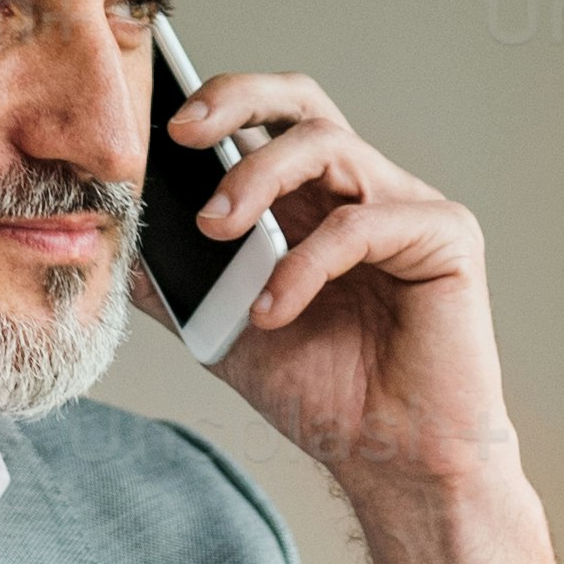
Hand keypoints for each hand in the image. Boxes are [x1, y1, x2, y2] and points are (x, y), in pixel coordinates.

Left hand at [149, 70, 563, 563]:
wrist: (392, 464)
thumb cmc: (329, 395)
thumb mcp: (229, 331)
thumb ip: (183, 283)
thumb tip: (117, 243)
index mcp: (312, 203)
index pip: (267, 119)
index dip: (216, 104)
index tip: (155, 127)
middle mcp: (361, 192)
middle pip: (303, 101)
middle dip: (237, 100)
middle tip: (183, 134)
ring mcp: (407, 209)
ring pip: (328, 146)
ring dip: (259, 179)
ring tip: (216, 229)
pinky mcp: (446, 238)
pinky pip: (363, 224)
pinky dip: (305, 264)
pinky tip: (274, 310)